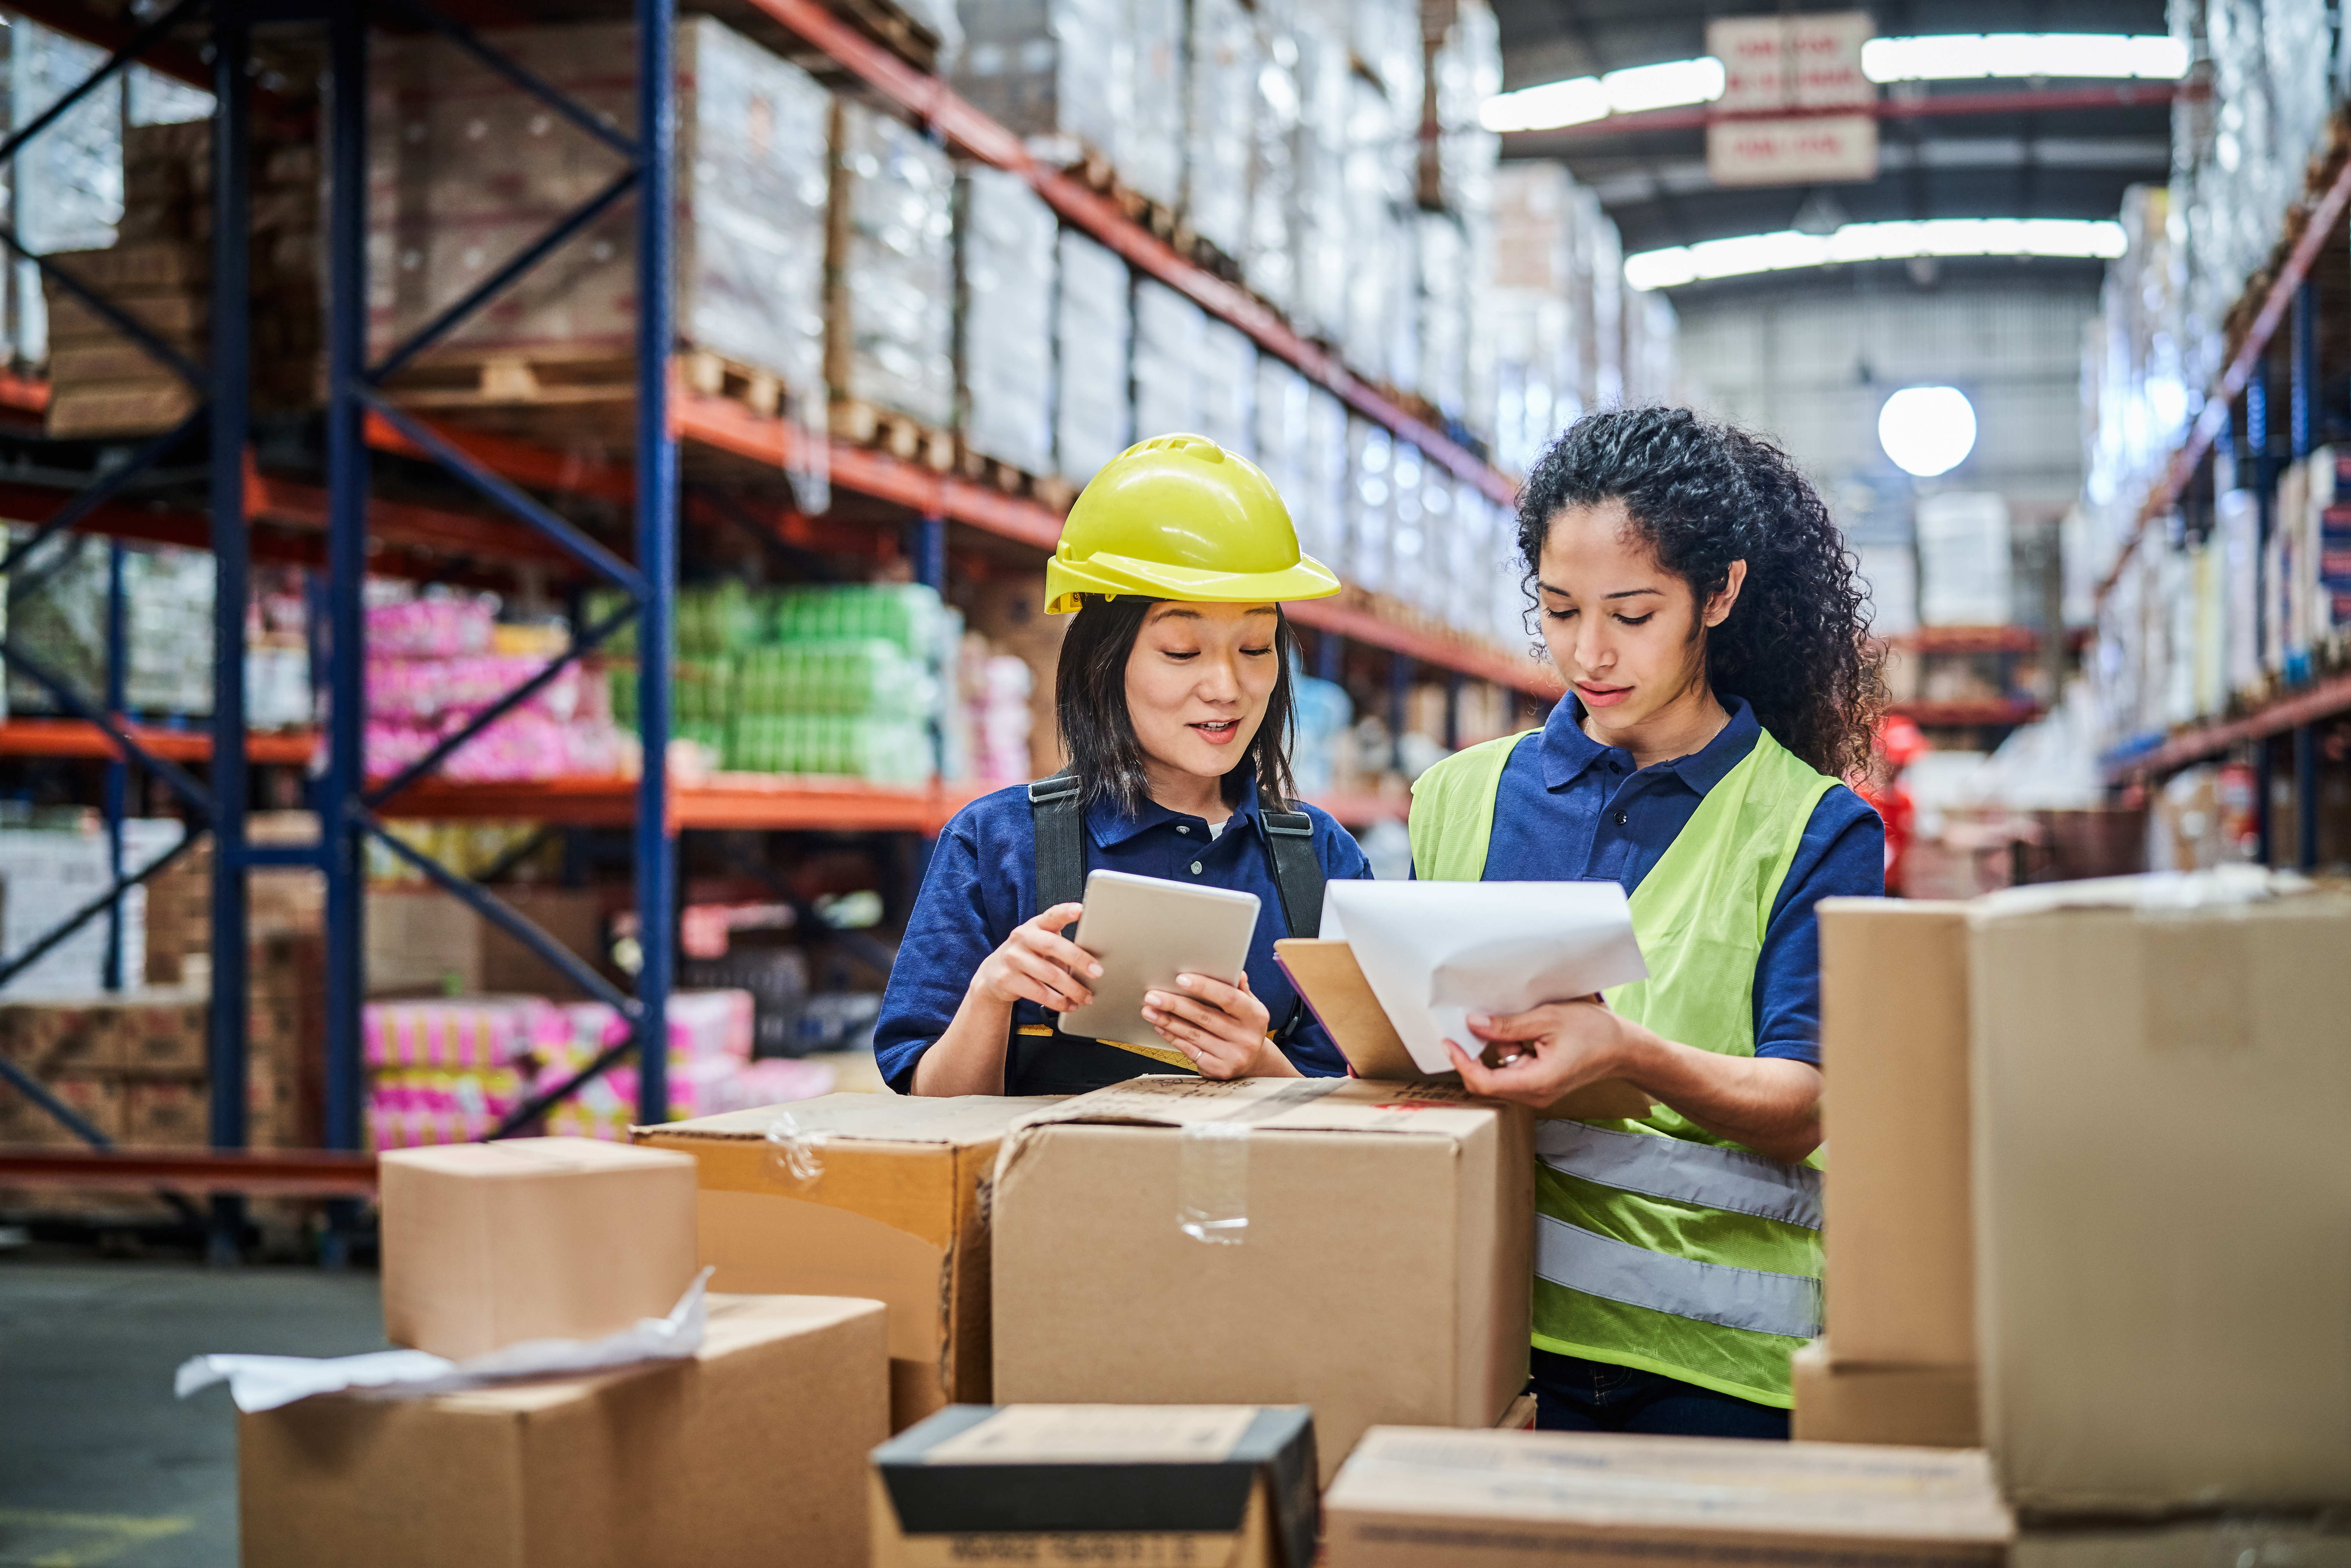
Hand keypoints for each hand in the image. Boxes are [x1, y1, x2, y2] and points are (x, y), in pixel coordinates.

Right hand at [969, 903, 1098, 1011]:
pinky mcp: (1007, 979)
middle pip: (1053, 945)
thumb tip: (1093, 963)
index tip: (1081, 910)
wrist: (993, 975)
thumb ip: (1061, 945)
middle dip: (1078, 959)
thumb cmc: (1028, 956)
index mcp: (1035, 925)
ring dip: (1073, 989)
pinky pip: (1039, 993)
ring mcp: (1013, 958)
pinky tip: (1070, 1006)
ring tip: (1087, 997)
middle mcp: (1022, 938)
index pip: (1052, 915)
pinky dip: (1059, 1002)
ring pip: (1049, 974)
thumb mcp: (1040, 944)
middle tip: (1098, 972)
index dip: (1066, 912)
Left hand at [1143, 971, 1276, 1079]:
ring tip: (1149, 1010)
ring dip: (1168, 1021)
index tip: (1180, 979)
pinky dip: (1172, 1037)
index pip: (1229, 997)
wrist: (1253, 1063)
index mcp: (1256, 1016)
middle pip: (1205, 1016)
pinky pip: (1189, 1050)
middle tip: (1152, 995)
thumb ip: (1240, 990)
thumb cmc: (1244, 1026)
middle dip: (1175, 1004)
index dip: (1205, 987)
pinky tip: (1160, 1026)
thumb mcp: (1249, 1007)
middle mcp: (1247, 1037)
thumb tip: (1236, 971)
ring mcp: (1233, 1056)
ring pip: (1193, 1034)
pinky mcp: (1219, 1070)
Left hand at [1443, 996, 1629, 1107]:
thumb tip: (1473, 1024)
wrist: (1623, 1049)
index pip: (1484, 1082)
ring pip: (1499, 1077)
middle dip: (1476, 1057)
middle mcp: (1534, 1095)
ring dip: (1498, 1053)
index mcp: (1536, 1082)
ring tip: (1519, 1029)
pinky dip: (1510, 1055)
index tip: (1449, 1041)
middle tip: (1472, 1028)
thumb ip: (1508, 1026)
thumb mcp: (1547, 1019)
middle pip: (1487, 1083)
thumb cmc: (1593, 1032)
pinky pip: (1513, 1074)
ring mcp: (1537, 1094)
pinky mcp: (1540, 1086)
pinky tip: (1527, 1037)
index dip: (1462, 1063)